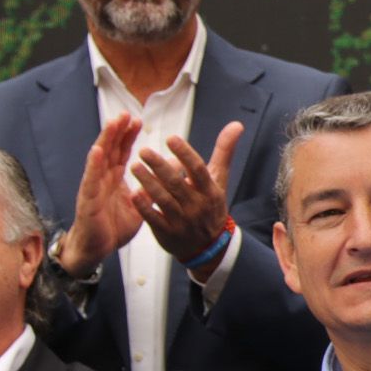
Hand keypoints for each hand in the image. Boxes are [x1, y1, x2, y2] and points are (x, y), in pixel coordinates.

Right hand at [60, 115, 146, 274]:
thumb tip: (171, 171)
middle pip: (109, 149)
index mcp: (114, 179)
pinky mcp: (88, 199)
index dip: (127, 136)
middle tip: (126, 113)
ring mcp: (93, 187)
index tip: (136, 120)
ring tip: (113, 123)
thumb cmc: (113, 226)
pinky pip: (90, 179)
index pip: (121, 152)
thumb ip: (152, 188)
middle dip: (117, 131)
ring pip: (99, 159)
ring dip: (105, 140)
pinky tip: (97, 151)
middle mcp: (102, 179)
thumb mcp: (139, 204)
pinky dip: (93, 164)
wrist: (97, 248)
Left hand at [133, 122, 245, 270]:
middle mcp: (197, 205)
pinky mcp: (168, 233)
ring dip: (148, 183)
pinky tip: (133, 193)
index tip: (171, 138)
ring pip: (164, 200)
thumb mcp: (220, 179)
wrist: (209, 246)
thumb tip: (236, 124)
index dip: (185, 154)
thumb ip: (224, 151)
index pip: (198, 170)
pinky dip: (144, 207)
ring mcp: (182, 221)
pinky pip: (154, 219)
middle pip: (177, 184)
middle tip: (143, 150)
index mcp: (210, 191)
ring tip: (134, 166)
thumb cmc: (211, 205)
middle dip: (160, 166)